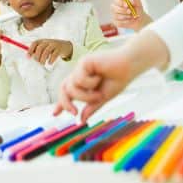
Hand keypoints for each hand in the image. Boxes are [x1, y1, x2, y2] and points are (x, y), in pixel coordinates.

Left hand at [28, 39, 72, 64]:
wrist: (65, 46)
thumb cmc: (52, 48)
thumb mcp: (45, 48)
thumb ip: (38, 51)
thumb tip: (30, 57)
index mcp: (42, 41)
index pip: (35, 43)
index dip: (30, 50)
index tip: (28, 57)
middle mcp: (47, 41)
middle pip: (40, 47)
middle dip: (37, 56)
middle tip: (37, 62)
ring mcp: (54, 44)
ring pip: (47, 51)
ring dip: (43, 58)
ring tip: (42, 64)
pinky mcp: (59, 49)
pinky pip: (54, 54)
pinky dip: (51, 59)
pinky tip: (50, 63)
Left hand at [53, 31, 169, 121]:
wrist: (128, 66)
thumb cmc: (117, 80)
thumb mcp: (102, 98)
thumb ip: (90, 108)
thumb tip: (81, 120)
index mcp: (83, 84)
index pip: (67, 93)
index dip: (61, 103)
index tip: (54, 114)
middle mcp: (79, 75)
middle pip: (64, 89)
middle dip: (65, 102)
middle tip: (74, 112)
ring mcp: (80, 68)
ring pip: (71, 87)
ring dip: (85, 95)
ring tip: (99, 93)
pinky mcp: (83, 62)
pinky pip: (79, 78)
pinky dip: (90, 83)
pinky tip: (99, 76)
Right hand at [111, 0, 150, 31]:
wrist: (139, 20)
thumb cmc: (137, 10)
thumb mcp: (139, 4)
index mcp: (119, 0)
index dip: (120, 2)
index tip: (127, 5)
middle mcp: (115, 7)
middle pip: (114, 8)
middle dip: (123, 10)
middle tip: (130, 11)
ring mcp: (114, 14)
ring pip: (116, 16)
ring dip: (125, 16)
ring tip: (131, 16)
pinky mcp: (115, 22)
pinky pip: (118, 22)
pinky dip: (125, 22)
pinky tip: (129, 21)